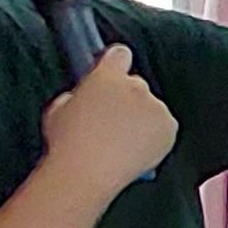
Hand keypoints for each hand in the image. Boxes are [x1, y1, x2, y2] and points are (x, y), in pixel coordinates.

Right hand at [42, 44, 177, 187]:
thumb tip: (83, 97)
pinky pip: (163, 127)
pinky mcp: (169, 128)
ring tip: (121, 142)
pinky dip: (154, 136)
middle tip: (111, 121)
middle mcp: (135, 86)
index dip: (115, 63)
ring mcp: (155, 107)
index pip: (120, 54)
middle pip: (136, 84)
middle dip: (126, 98)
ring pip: (151, 108)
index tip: (112, 74)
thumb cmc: (66, 144)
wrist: (86, 173)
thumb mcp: (59, 108)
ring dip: (141, 119)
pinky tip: (135, 150)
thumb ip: (77, 95)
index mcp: (107, 76)